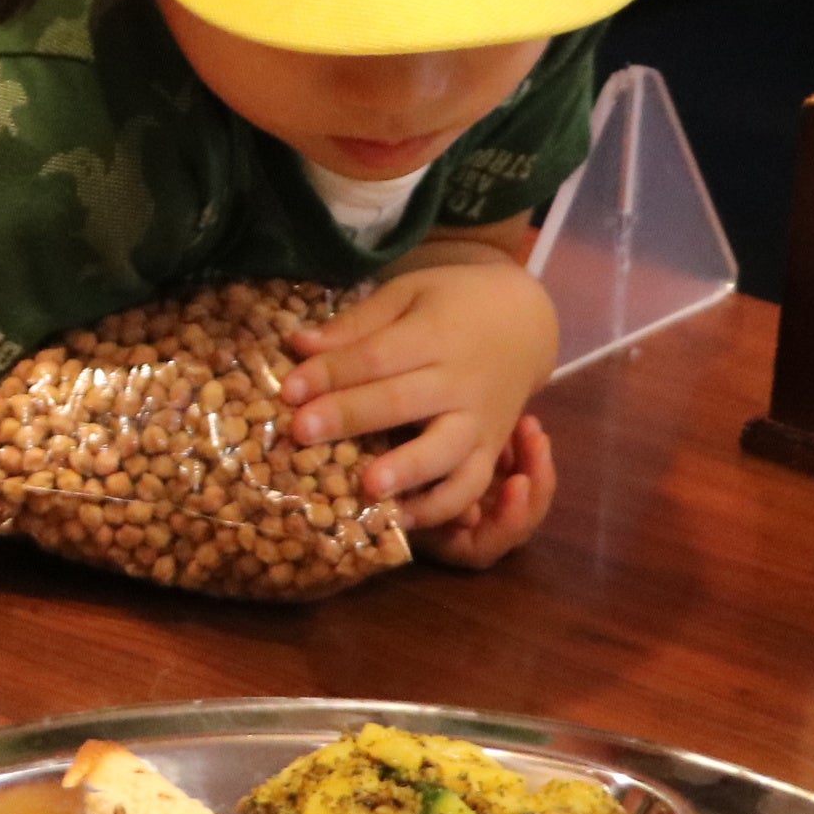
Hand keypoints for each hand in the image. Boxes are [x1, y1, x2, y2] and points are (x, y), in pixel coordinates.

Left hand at [276, 258, 559, 536]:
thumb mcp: (408, 294)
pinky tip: (399, 519)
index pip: (376, 357)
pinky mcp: (489, 451)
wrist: (525, 323)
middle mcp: (460, 381)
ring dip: (406, 471)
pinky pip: (469, 486)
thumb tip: (299, 344)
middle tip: (300, 432)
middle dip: (349, 418)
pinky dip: (440, 509)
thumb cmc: (453, 305)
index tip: (288, 390)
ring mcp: (478, 421)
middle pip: (401, 402)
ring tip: (367, 486)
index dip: (330, 373)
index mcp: (435, 334)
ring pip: (444, 451)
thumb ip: (357, 324)